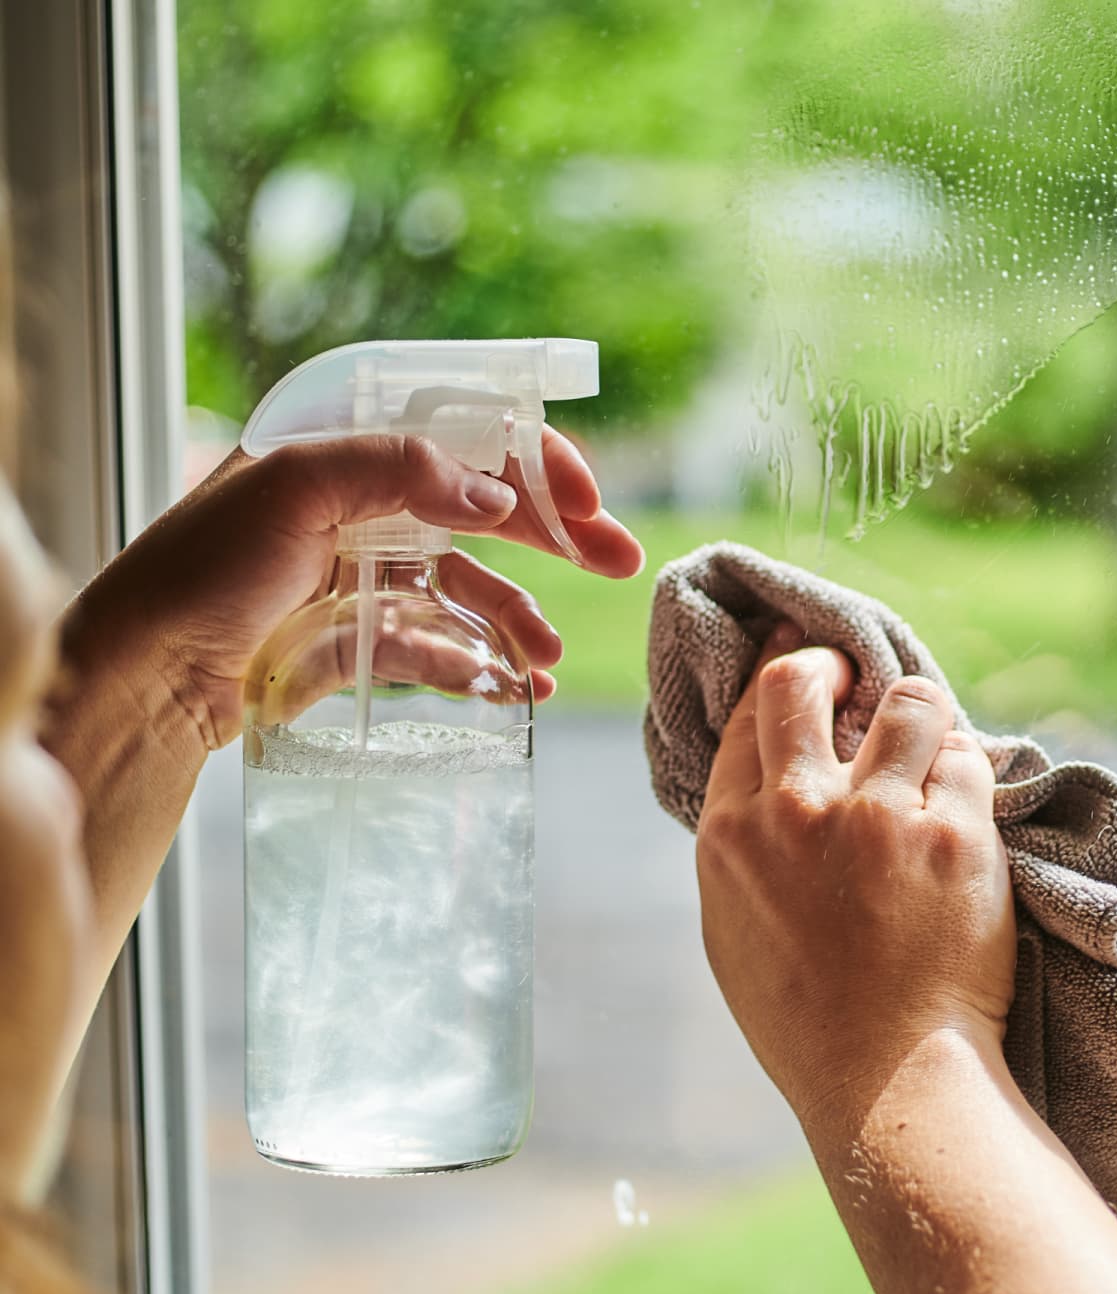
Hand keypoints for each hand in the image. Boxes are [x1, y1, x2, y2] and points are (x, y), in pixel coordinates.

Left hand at [66, 428, 642, 754]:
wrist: (147, 677)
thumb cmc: (201, 568)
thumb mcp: (291, 488)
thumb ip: (397, 470)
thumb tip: (495, 495)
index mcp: (346, 449)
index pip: (461, 435)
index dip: (531, 458)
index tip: (585, 495)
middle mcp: (363, 505)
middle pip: (483, 509)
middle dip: (556, 535)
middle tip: (621, 558)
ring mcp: (366, 574)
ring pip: (471, 587)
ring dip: (521, 616)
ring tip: (549, 658)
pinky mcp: (363, 639)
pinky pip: (443, 645)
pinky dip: (483, 664)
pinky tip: (518, 688)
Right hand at [695, 624, 1017, 1130]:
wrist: (887, 1081)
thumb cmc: (808, 1020)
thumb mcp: (735, 929)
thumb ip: (745, 847)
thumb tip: (769, 786)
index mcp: (732, 834)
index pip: (752, 715)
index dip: (781, 674)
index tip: (805, 658)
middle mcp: (796, 813)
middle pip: (805, 681)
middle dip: (834, 665)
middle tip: (858, 682)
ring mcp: (876, 820)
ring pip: (908, 703)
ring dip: (921, 718)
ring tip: (929, 750)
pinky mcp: (954, 837)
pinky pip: (968, 758)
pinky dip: (968, 773)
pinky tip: (963, 807)